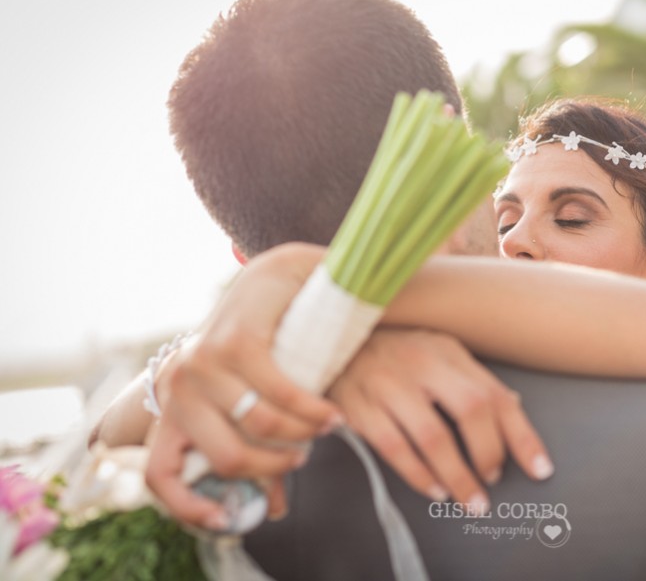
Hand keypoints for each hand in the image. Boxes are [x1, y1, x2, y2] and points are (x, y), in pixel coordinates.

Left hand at [145, 243, 340, 527]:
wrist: (275, 280)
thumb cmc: (265, 348)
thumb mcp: (250, 401)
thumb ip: (259, 451)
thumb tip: (275, 510)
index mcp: (172, 406)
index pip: (158, 474)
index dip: (187, 508)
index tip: (227, 521)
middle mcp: (177, 385)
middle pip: (225, 458)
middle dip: (274, 467)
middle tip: (303, 459)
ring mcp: (202, 361)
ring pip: (259, 426)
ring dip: (302, 435)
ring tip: (326, 429)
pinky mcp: (235, 341)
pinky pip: (280, 395)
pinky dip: (312, 410)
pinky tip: (332, 414)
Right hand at [329, 328, 552, 511]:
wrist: (328, 338)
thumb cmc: (392, 350)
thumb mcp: (436, 352)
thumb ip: (470, 378)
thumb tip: (513, 406)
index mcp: (447, 350)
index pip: (495, 394)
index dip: (522, 435)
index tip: (540, 469)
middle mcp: (420, 362)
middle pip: (470, 408)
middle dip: (488, 453)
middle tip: (493, 481)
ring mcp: (387, 383)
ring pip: (431, 435)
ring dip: (456, 474)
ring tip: (470, 499)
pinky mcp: (358, 406)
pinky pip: (393, 447)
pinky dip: (418, 474)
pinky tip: (434, 489)